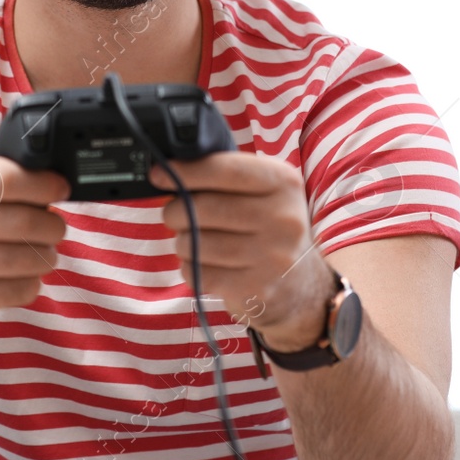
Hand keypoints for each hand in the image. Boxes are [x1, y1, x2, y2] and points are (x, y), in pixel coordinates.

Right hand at [0, 154, 69, 332]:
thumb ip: (7, 176)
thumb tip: (55, 176)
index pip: (7, 179)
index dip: (45, 185)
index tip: (61, 189)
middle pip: (24, 221)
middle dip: (53, 226)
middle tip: (56, 228)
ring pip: (26, 258)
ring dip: (46, 256)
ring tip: (42, 253)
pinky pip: (21, 288)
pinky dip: (32, 282)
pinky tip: (20, 277)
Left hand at [151, 151, 335, 350]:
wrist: (301, 285)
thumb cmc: (268, 227)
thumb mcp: (263, 191)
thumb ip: (225, 175)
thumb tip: (168, 171)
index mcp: (284, 182)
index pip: (225, 169)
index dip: (185, 171)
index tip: (159, 175)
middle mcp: (283, 218)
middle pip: (203, 208)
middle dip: (175, 210)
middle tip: (174, 214)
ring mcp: (272, 257)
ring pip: (196, 243)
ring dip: (182, 241)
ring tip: (192, 240)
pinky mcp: (255, 289)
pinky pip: (199, 273)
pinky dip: (190, 267)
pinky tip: (202, 263)